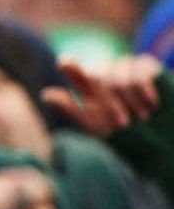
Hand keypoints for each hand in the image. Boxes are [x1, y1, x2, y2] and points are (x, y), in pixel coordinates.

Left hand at [41, 54, 164, 136]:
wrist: (166, 144)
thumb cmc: (128, 138)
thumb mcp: (98, 127)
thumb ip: (73, 110)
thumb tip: (46, 94)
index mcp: (88, 88)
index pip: (71, 66)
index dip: (69, 64)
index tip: (65, 64)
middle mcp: (104, 75)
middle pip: (97, 74)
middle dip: (109, 101)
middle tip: (123, 123)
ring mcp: (126, 69)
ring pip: (118, 71)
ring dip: (128, 98)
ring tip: (141, 117)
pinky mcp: (148, 68)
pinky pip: (141, 69)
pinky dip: (143, 89)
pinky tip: (151, 104)